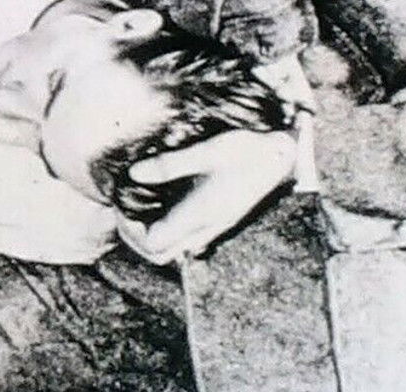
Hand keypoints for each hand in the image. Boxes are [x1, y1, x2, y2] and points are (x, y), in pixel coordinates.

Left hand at [115, 128, 297, 263]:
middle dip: (135, 237)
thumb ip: (169, 164)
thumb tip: (133, 174)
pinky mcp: (218, 219)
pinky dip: (167, 227)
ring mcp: (214, 227)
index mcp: (200, 215)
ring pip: (174, 248)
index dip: (131, 230)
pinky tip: (161, 202)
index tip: (122, 204)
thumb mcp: (207, 151)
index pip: (154, 244)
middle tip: (124, 208)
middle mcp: (206, 228)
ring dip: (150, 234)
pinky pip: (186, 237)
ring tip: (138, 205)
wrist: (283, 157)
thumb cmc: (248, 151)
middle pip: (161, 254)